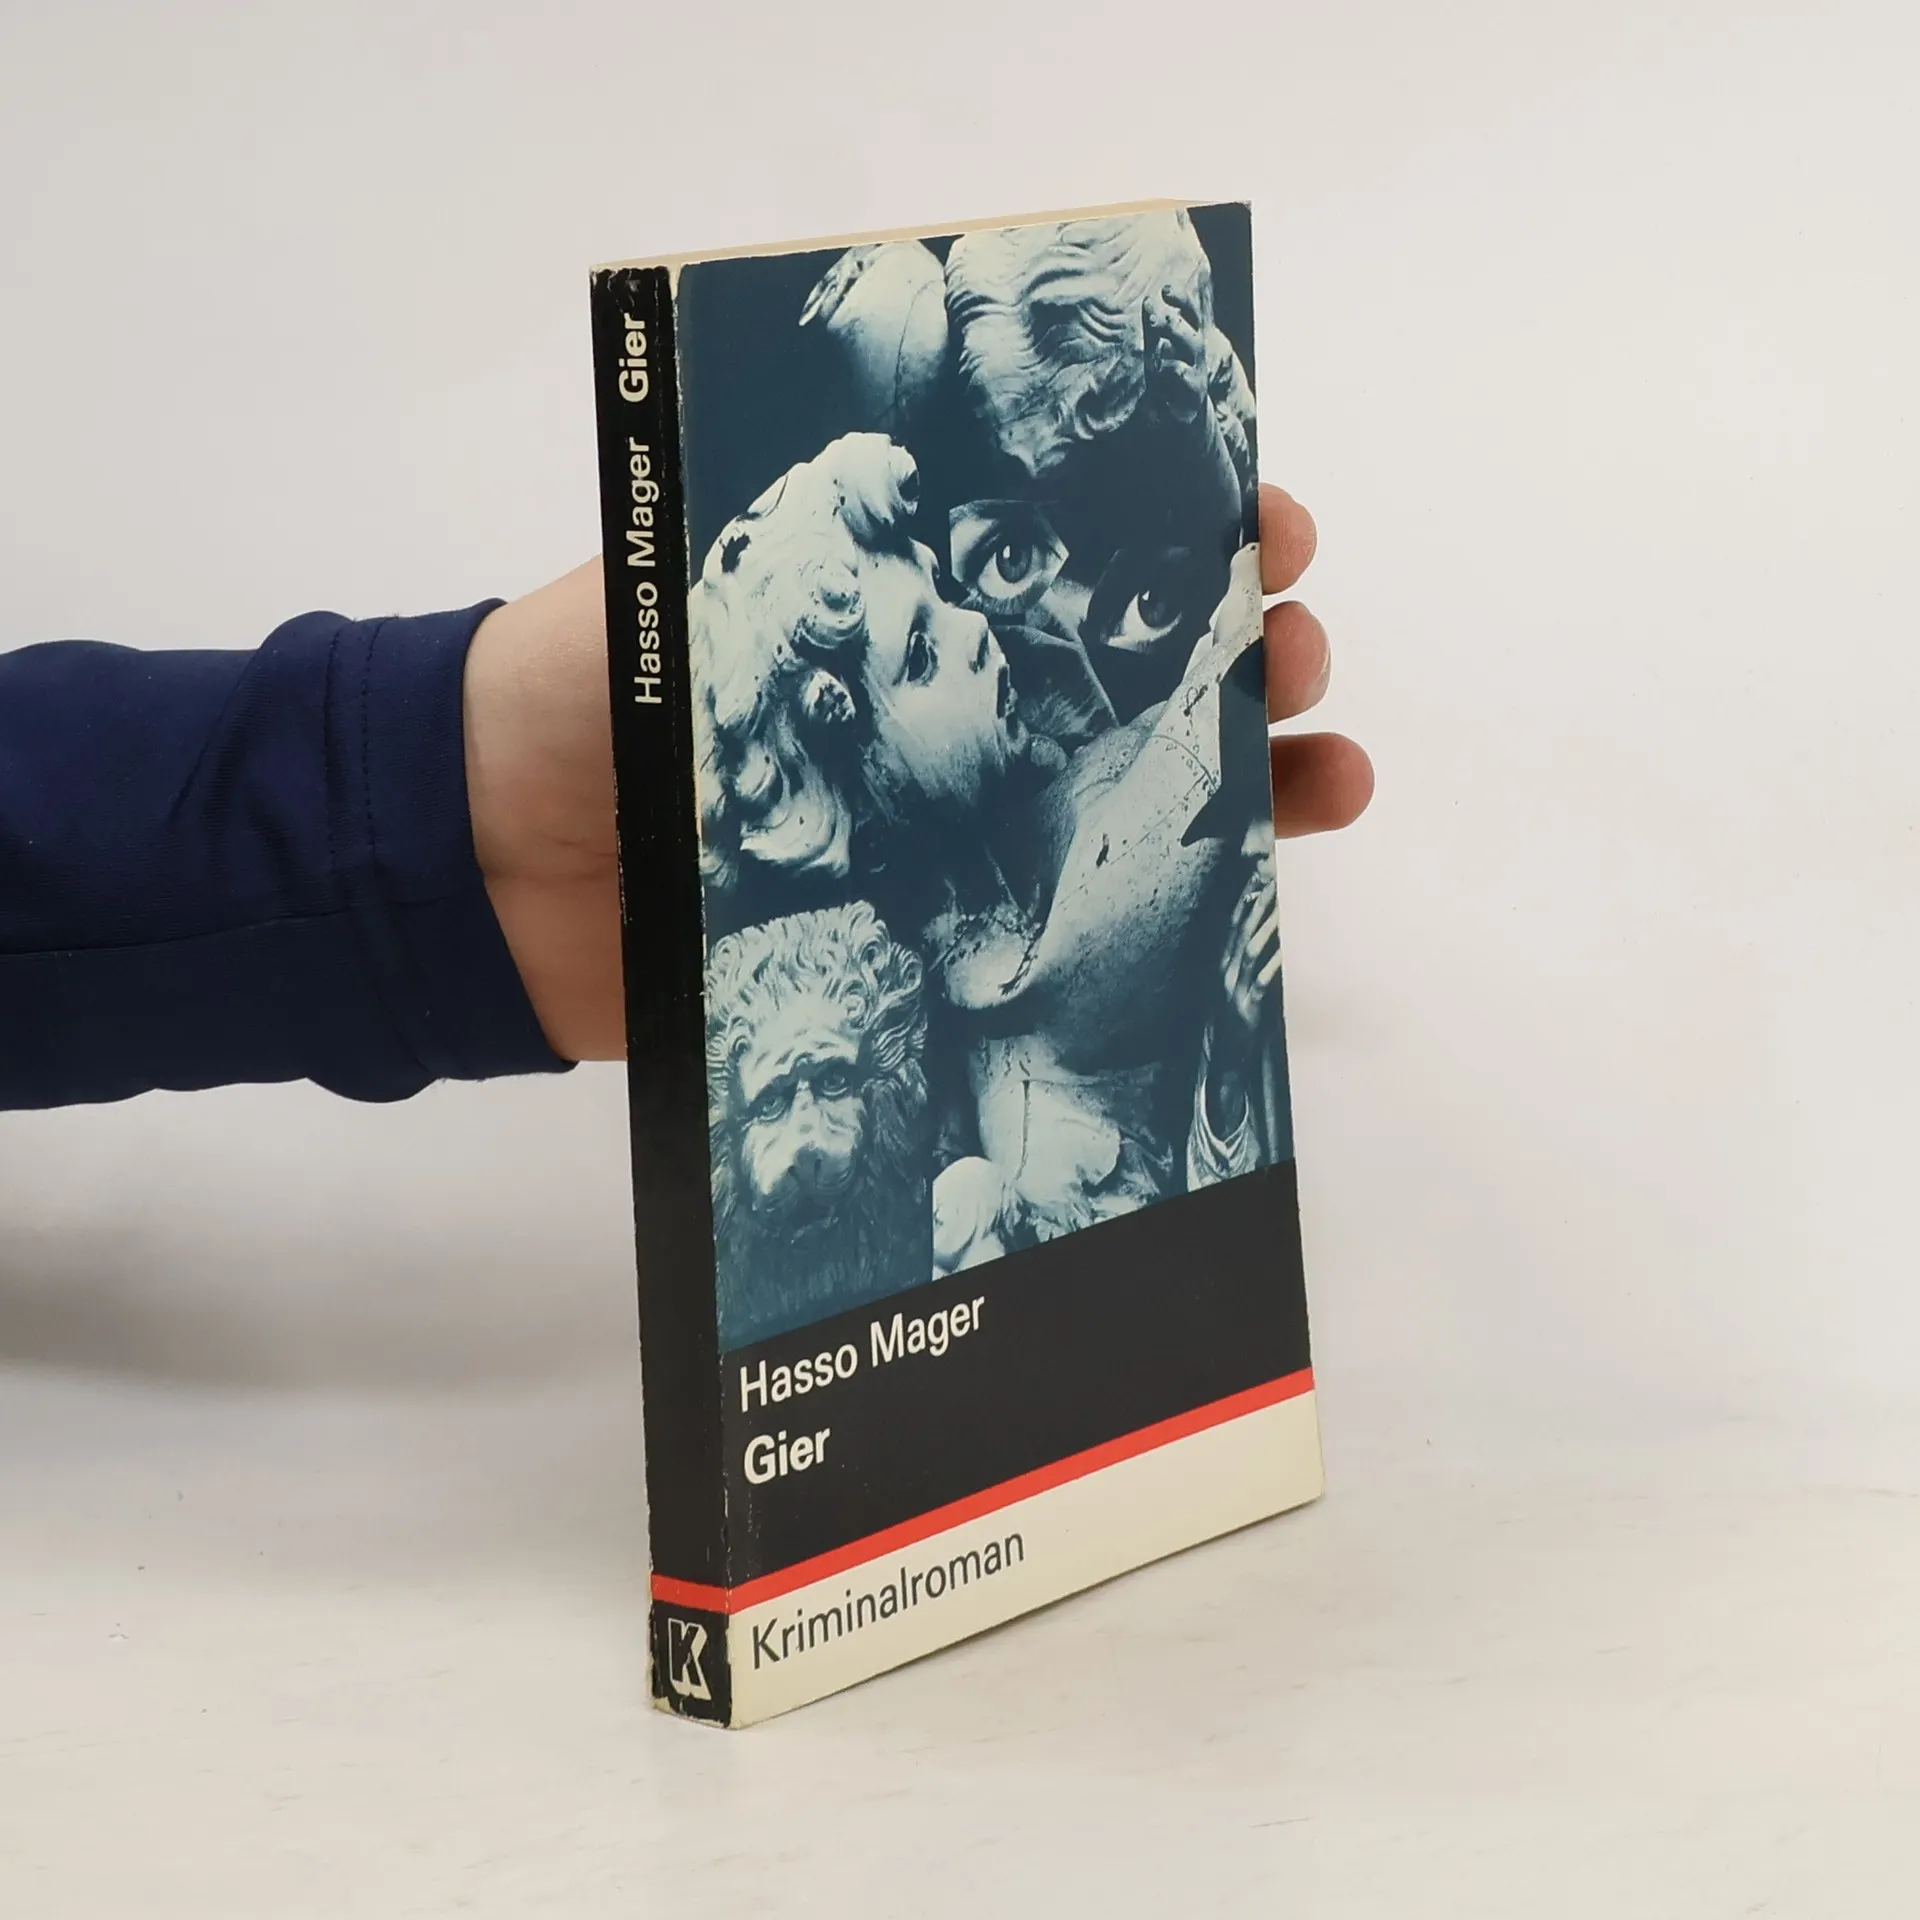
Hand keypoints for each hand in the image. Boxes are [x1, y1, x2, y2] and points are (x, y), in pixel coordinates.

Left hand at [463, 483, 1372, 1063]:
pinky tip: (1280, 849)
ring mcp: (965, 809)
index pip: (1074, 535)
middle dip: (1240, 630)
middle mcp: (955, 691)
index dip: (1181, 516)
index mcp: (909, 590)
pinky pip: (1088, 899)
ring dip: (1260, 753)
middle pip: (1135, 653)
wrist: (497, 873)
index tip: (1258, 512)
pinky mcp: (951, 917)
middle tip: (1287, 634)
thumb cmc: (579, 699)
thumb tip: (928, 464)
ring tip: (1325, 749)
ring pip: (1145, 774)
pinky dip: (1198, 877)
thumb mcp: (696, 580)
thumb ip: (809, 536)